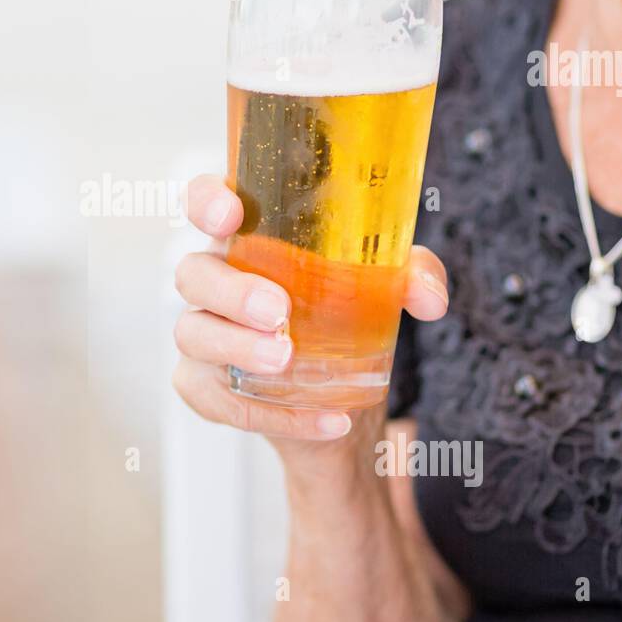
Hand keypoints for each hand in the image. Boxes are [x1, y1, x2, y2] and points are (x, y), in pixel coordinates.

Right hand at [171, 174, 448, 454]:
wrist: (340, 398)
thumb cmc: (344, 316)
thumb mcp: (385, 287)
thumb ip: (411, 276)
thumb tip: (428, 298)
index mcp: (247, 238)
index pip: (205, 203)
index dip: (205, 201)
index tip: (230, 215)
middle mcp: (214, 281)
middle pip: (193, 273)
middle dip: (231, 291)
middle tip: (279, 311)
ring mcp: (203, 335)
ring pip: (193, 334)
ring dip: (238, 348)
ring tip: (285, 361)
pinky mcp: (205, 387)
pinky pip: (220, 401)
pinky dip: (275, 415)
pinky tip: (325, 420)